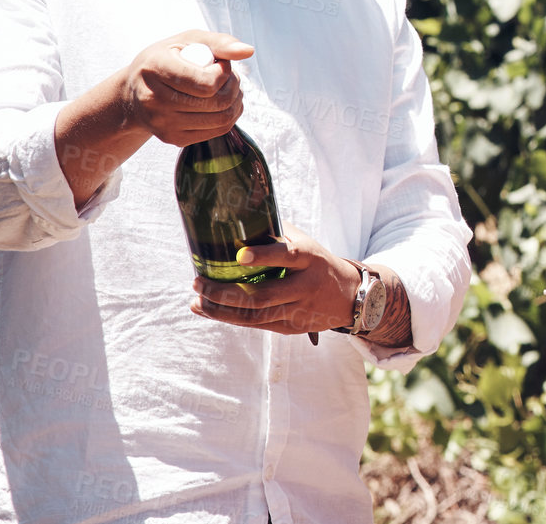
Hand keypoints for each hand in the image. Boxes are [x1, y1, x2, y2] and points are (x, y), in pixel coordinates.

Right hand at [120, 30, 254, 146]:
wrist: (135, 91)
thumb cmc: (167, 59)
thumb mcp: (188, 40)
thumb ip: (219, 42)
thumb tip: (248, 51)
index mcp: (155, 68)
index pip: (207, 84)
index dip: (224, 72)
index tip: (220, 63)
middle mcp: (154, 99)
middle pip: (217, 103)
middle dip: (234, 86)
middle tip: (230, 75)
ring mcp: (162, 123)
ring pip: (222, 119)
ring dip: (235, 101)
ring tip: (228, 87)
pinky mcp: (172, 138)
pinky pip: (217, 131)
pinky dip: (229, 115)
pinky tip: (221, 102)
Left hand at [190, 228, 356, 335]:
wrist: (349, 296)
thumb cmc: (318, 262)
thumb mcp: (306, 243)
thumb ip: (277, 234)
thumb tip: (240, 217)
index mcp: (310, 259)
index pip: (287, 256)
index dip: (264, 256)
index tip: (239, 255)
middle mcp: (305, 286)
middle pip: (262, 296)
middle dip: (225, 292)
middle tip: (198, 283)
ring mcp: (298, 310)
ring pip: (255, 316)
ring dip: (221, 310)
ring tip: (197, 301)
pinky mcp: (291, 328)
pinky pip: (256, 325)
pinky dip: (230, 318)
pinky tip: (210, 310)